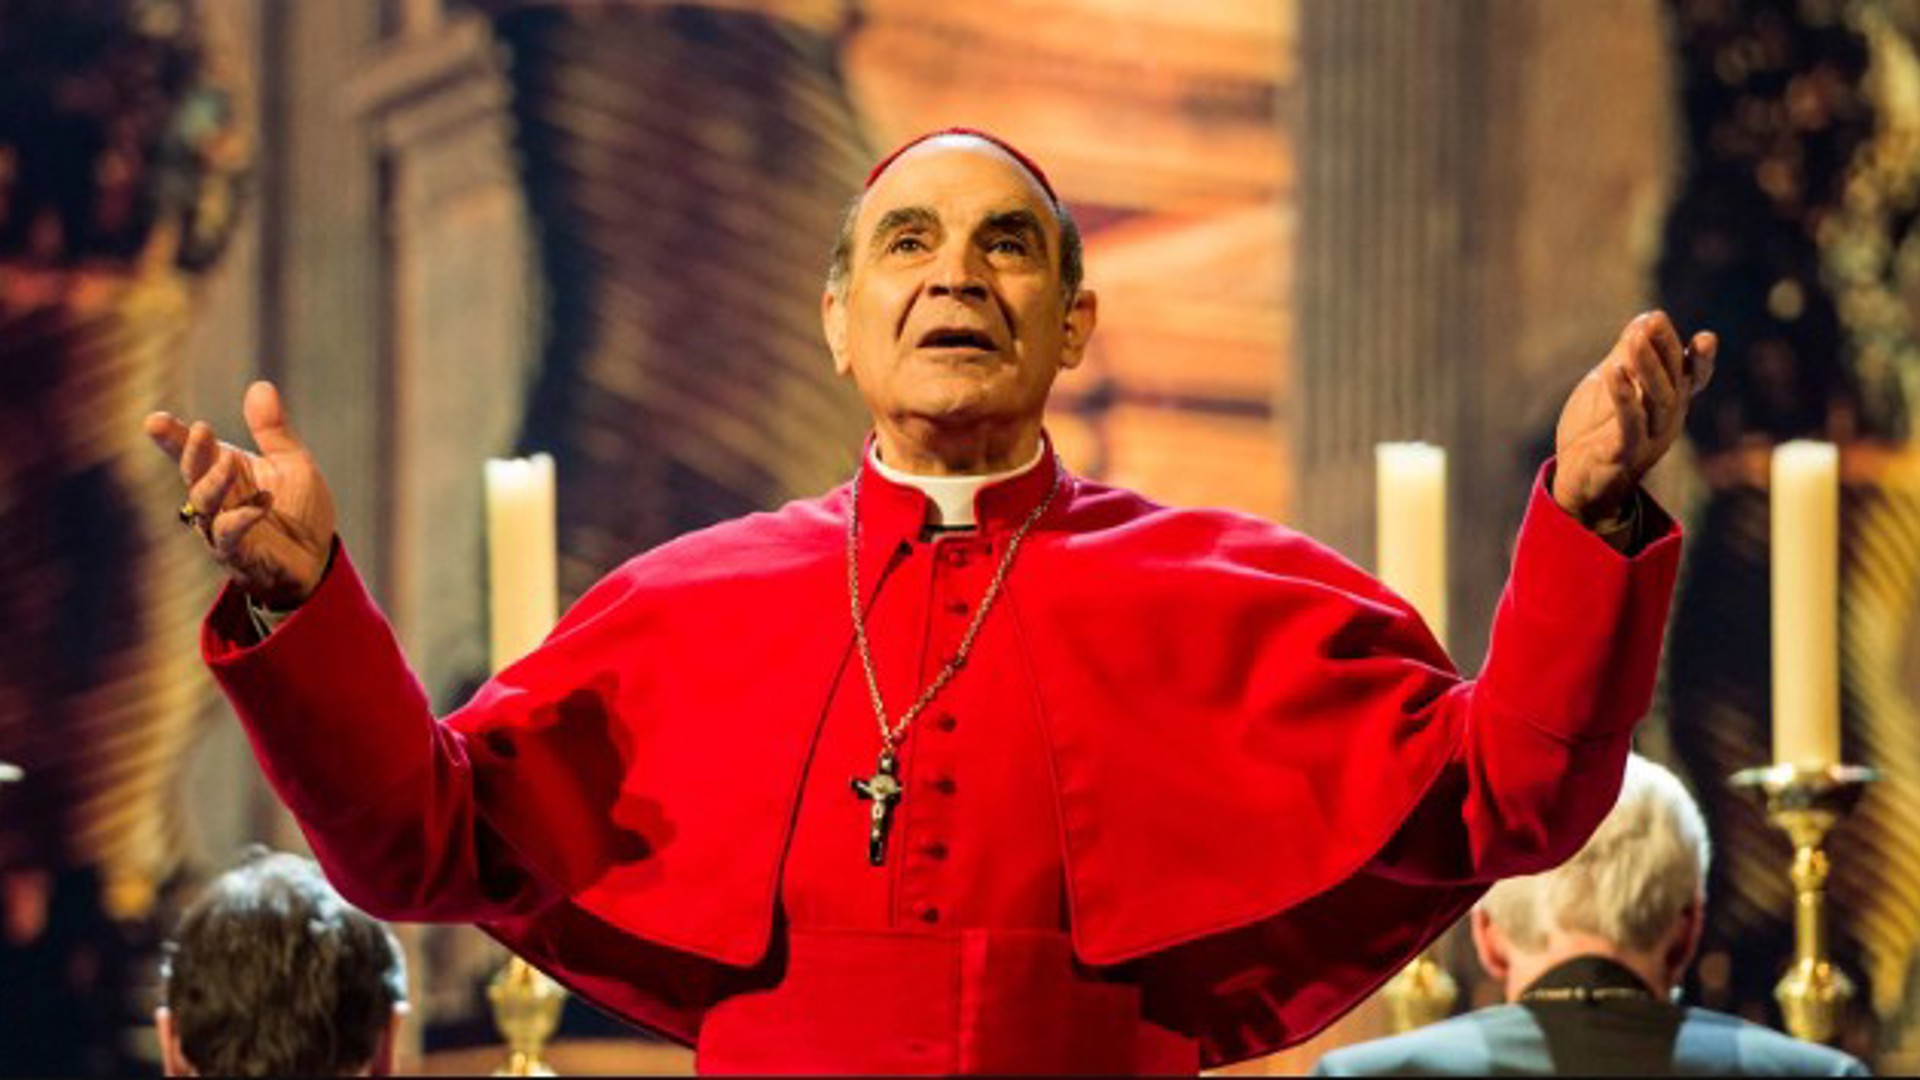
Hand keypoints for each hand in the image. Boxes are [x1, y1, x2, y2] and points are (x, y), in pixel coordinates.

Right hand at [144, 380, 336, 606]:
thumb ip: (273, 430)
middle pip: (193, 475)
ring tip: (230, 463)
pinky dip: (243, 518)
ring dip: (213, 484)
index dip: (173, 437)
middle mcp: (217, 500)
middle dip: (191, 453)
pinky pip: (229, 537)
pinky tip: (264, 502)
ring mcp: (223, 529)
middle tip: (201, 430)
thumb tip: (260, 385)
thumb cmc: (298, 510)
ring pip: (203, 506)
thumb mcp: (292, 463)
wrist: (317, 558)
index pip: (192, 453)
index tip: (155, 420)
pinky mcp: (240, 555)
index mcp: (225, 473)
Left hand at [1552, 311, 1717, 525]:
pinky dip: (1625, 396)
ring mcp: (1649, 438)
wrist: (1576, 481)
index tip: (1706, 338)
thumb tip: (1646, 318)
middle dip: (1667, 348)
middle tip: (1656, 319)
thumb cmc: (1596, 431)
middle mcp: (1666, 420)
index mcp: (1667, 403)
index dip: (1702, 361)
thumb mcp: (1609, 386)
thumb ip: (1627, 354)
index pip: (1692, 379)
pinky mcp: (1625, 453)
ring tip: (1637, 338)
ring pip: (1659, 400)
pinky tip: (1615, 371)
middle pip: (1675, 381)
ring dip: (1649, 366)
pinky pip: (1630, 424)